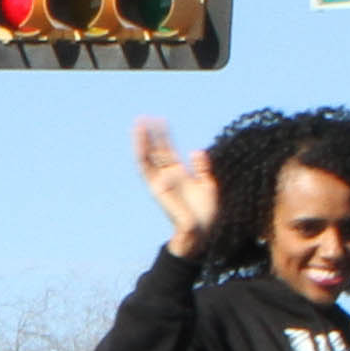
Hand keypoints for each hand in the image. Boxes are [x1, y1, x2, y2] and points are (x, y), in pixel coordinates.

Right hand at [133, 118, 221, 256]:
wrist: (204, 234)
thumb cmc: (209, 215)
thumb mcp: (210, 186)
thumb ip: (203, 168)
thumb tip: (196, 150)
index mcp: (180, 176)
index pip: (168, 152)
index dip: (164, 137)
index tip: (162, 121)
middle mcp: (168, 178)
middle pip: (156, 152)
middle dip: (152, 134)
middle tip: (146, 116)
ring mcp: (161, 183)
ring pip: (147, 157)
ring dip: (142, 140)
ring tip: (139, 122)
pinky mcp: (157, 188)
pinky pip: (146, 168)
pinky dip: (142, 153)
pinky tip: (141, 140)